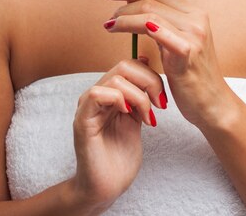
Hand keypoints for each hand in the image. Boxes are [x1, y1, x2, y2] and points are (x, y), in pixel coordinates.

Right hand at [70, 59, 163, 209]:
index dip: (152, 75)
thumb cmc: (122, 154)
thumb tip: (146, 60)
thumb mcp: (139, 115)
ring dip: (139, 96)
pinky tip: (130, 116)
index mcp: (111, 92)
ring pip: (116, 79)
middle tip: (159, 105)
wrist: (108, 186)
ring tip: (147, 117)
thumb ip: (141, 91)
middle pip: (125, 66)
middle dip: (150, 82)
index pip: (131, 64)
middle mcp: (97, 95)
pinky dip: (119, 100)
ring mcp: (88, 107)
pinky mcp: (82, 121)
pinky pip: (97, 94)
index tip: (163, 100)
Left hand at [103, 0, 237, 128]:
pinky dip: (133, 25)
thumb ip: (166, 26)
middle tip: (109, 12)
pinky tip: (118, 28)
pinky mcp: (187, 50)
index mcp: (196, 13)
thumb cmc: (193, 76)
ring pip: (150, 14)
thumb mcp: (181, 43)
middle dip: (124, 0)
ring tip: (110, 25)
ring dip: (124, 17)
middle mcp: (197, 18)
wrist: (212, 103)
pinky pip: (156, 30)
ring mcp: (194, 34)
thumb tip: (141, 12)